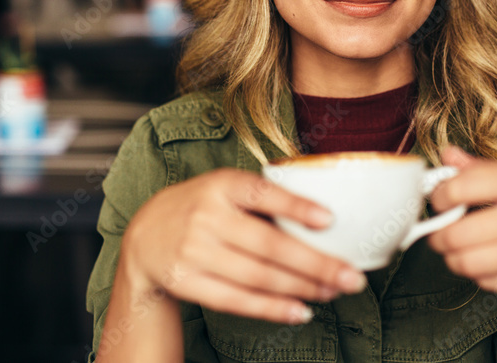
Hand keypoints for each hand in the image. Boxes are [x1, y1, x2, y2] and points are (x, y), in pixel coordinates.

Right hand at [119, 168, 367, 324]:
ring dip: (302, 288)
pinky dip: (272, 309)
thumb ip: (264, 198)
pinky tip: (300, 311)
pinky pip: (237, 300)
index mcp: (222, 185)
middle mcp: (206, 216)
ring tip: (333, 292)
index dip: (296, 207)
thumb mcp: (225, 187)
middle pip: (269, 246)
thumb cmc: (201, 207)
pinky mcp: (187, 283)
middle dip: (317, 264)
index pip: (263, 194)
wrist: (143, 235)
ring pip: (258, 277)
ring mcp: (194, 252)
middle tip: (353, 277)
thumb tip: (327, 219)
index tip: (330, 219)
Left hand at [427, 146, 496, 299]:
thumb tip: (446, 153)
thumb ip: (483, 168)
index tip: (438, 203)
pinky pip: (489, 282)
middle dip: (439, 237)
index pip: (460, 187)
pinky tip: (489, 265)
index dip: (439, 198)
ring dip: (454, 260)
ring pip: (469, 263)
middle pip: (458, 233)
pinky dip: (481, 276)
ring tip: (458, 253)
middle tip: (439, 236)